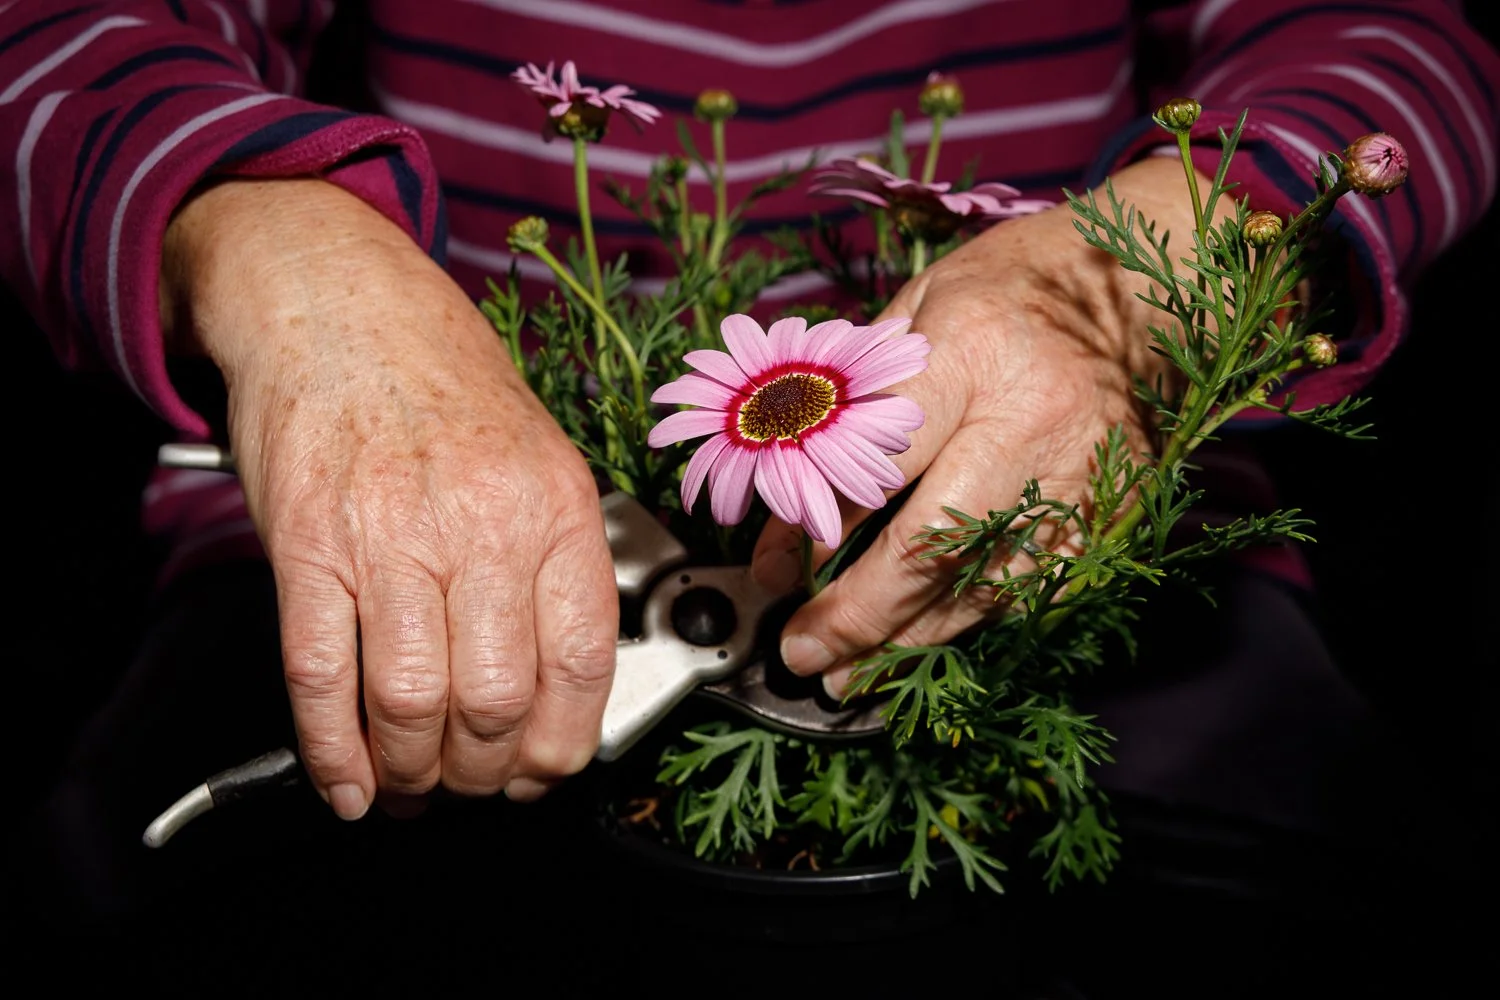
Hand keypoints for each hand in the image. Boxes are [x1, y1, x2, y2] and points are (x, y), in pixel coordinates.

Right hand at [162, 179, 617, 816]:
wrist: (341, 305)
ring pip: (412, 704)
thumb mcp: (542, 458)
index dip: (561, 745)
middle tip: (469, 783)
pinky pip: (322, 677)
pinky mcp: (307, 544)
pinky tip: (346, 781)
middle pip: (494, 701)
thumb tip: (561, 688)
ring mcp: (389, 534)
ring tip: (412, 783)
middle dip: (481, 773)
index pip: (581, 664)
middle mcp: (482, 522)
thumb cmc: (445, 388)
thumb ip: (558, 564)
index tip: (541, 770)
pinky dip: (332, 752)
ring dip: (412, 773)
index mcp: (556, 506)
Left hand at [751, 158, 1207, 693]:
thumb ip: (848, 406)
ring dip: (913, 640)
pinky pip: (1037, 591)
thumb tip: (779, 513)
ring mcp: (1087, 473)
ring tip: (852, 674)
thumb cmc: (1005, 293)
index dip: (815, 532)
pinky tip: (927, 640)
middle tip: (805, 655)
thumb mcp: (910, 313)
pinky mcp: (1118, 511)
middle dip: (861, 614)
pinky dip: (975, 622)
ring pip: (988, 586)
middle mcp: (1035, 418)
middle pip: (935, 543)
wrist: (1138, 289)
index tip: (773, 581)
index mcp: (972, 351)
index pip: (877, 461)